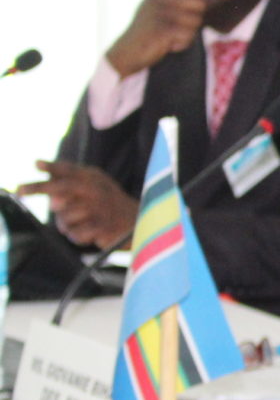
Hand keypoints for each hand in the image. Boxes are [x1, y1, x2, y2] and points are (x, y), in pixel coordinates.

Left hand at [16, 161, 138, 248]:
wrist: (139, 223)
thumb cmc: (109, 204)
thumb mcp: (93, 186)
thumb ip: (68, 182)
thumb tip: (46, 189)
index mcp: (94, 178)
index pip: (69, 170)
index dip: (52, 167)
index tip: (36, 164)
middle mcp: (96, 190)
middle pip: (61, 187)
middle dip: (37, 188)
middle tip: (19, 190)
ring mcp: (99, 209)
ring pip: (64, 216)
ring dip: (65, 223)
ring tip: (80, 223)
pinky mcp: (102, 227)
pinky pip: (74, 233)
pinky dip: (76, 235)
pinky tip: (88, 232)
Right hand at [106, 0, 232, 76]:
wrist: (128, 50)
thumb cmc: (150, 30)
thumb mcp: (161, 8)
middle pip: (198, 5)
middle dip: (194, 20)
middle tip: (175, 28)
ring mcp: (159, 11)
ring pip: (195, 22)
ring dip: (187, 34)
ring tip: (170, 36)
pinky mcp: (161, 28)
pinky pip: (188, 35)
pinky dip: (182, 43)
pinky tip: (168, 44)